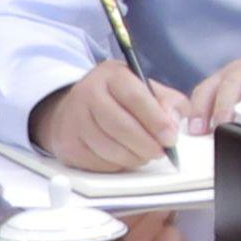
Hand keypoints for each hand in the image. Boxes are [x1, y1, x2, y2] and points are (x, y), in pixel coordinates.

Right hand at [34, 61, 186, 177]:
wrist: (76, 107)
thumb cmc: (121, 99)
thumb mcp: (148, 89)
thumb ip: (169, 102)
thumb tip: (173, 124)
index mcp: (112, 75)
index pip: (136, 98)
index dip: (156, 121)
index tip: (171, 138)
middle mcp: (87, 93)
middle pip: (120, 126)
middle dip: (146, 144)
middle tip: (161, 152)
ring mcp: (73, 119)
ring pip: (108, 147)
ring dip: (134, 157)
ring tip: (146, 155)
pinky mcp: (67, 144)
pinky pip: (97, 161)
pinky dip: (117, 165)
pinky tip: (126, 157)